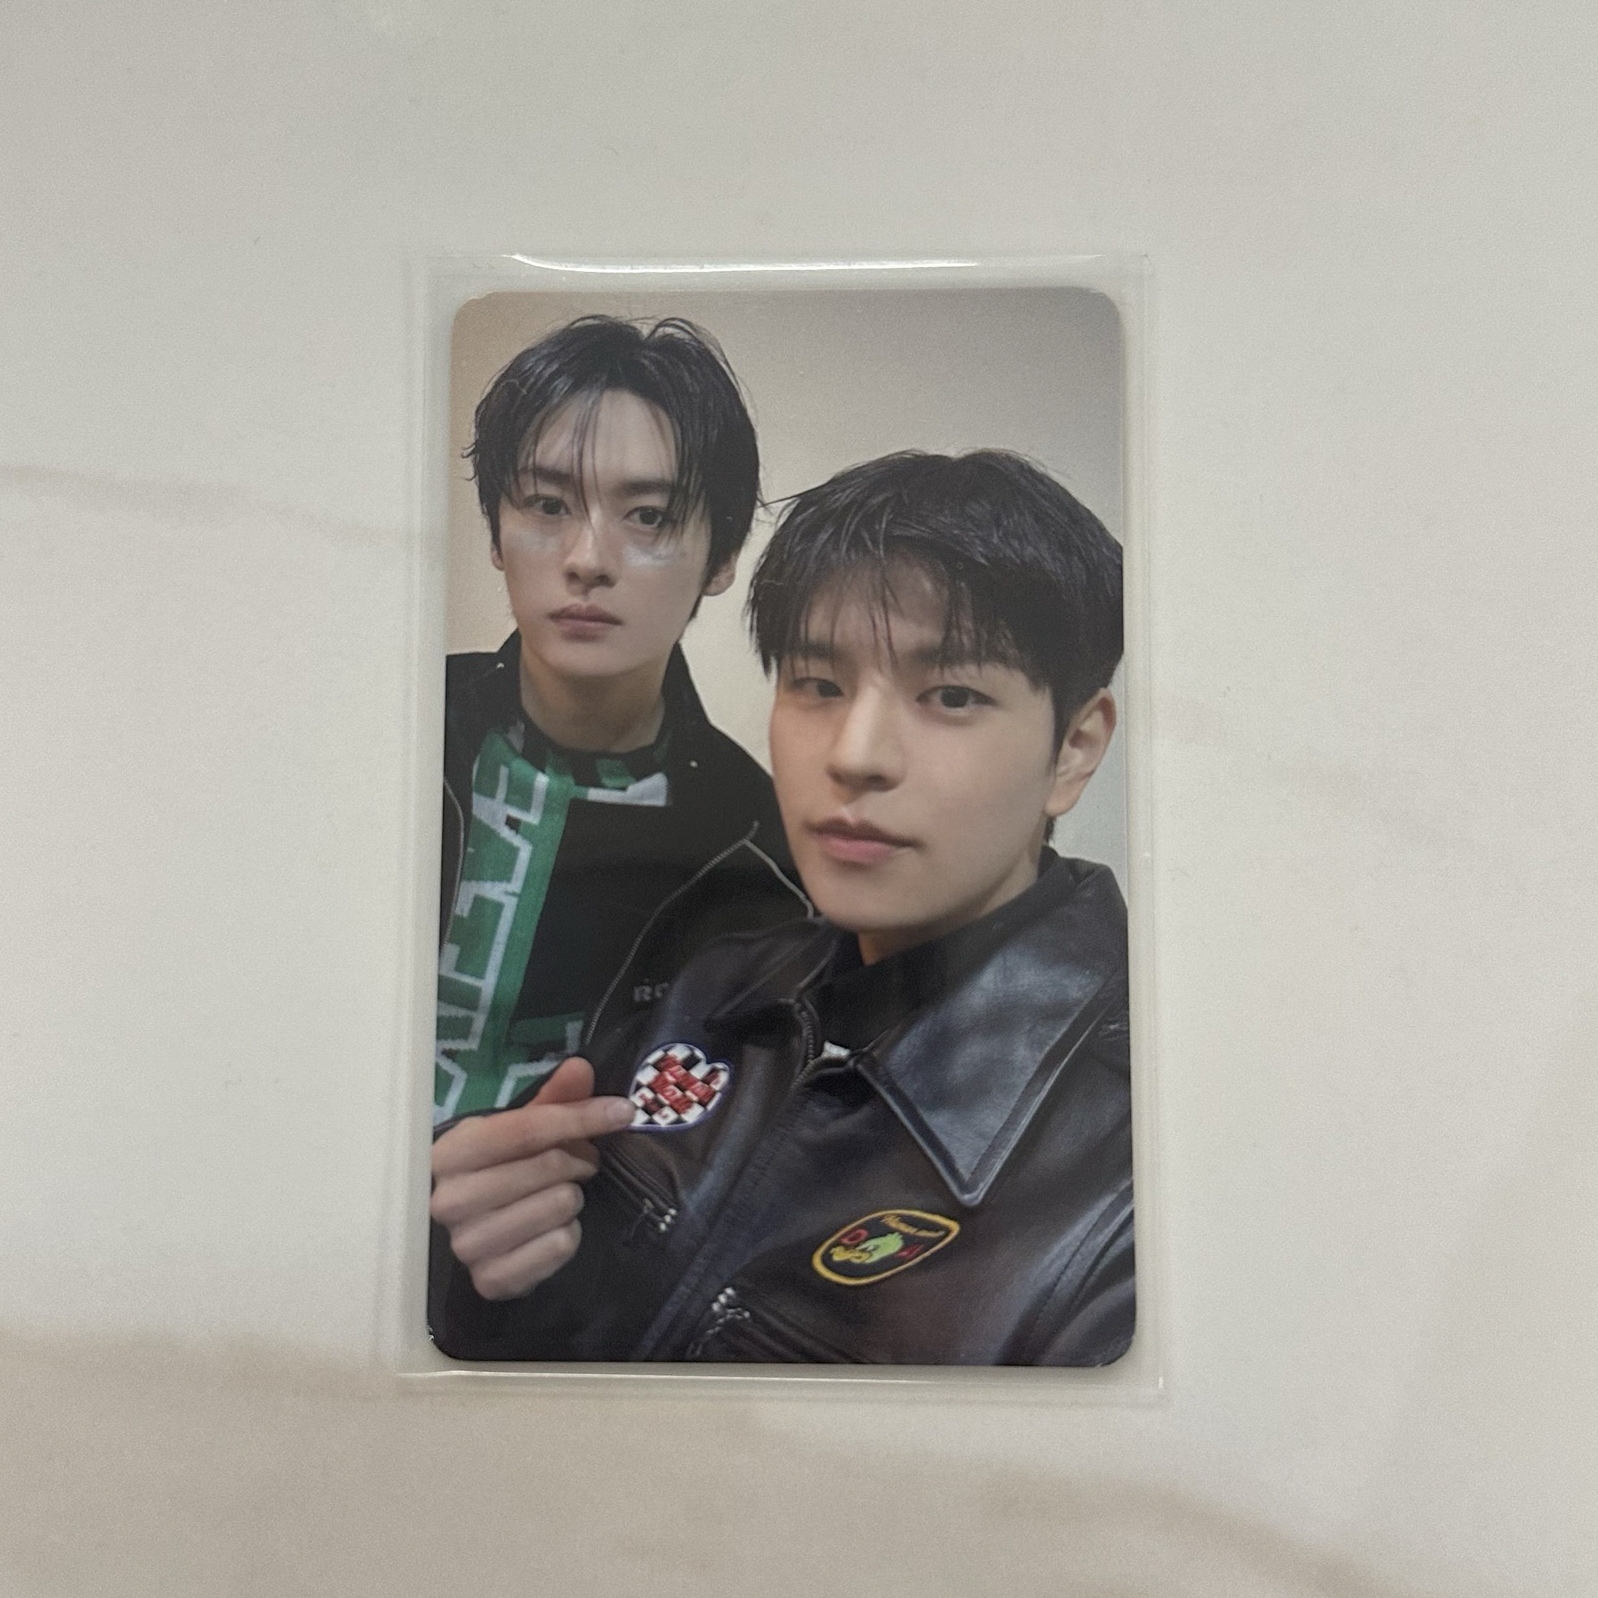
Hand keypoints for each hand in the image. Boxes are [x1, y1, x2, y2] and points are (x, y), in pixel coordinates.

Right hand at [430, 1056, 635, 1300]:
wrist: (480, 1237)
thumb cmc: (501, 1172)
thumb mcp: (519, 1130)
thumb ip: (553, 1099)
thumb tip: (579, 1067)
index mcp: (450, 1153)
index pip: (526, 1129)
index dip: (581, 1116)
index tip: (622, 1111)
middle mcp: (449, 1200)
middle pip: (548, 1166)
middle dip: (579, 1160)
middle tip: (582, 1163)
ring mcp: (467, 1245)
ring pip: (559, 1204)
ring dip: (572, 1198)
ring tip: (559, 1196)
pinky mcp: (491, 1281)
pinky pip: (560, 1245)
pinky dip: (568, 1235)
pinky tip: (551, 1229)